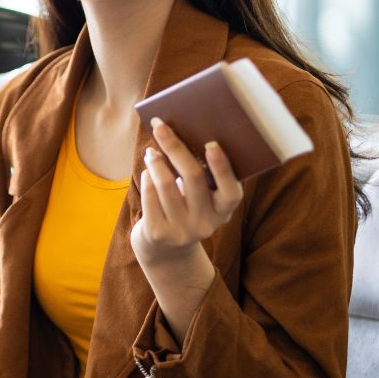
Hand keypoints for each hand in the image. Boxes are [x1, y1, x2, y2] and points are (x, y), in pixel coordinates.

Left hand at [130, 117, 242, 271]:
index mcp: (223, 212)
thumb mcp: (201, 199)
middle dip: (175, 147)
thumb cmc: (186, 209)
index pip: (231, 192)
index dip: (222, 168)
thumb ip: (201, 177)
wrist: (165, 250)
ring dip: (156, 161)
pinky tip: (147, 171)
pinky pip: (149, 196)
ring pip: (166, 184)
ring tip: (152, 151)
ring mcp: (182, 231)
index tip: (211, 144)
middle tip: (161, 127)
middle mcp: (206, 223)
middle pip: (193, 177)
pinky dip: (147, 178)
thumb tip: (181, 135)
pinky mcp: (158, 233)